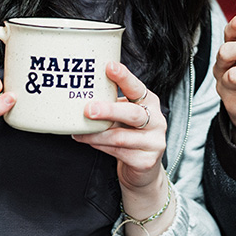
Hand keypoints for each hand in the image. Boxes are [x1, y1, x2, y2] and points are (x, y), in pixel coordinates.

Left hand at [73, 63, 172, 235]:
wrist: (143, 168)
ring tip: (79, 132)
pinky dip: (100, 146)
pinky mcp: (146, 160)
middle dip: (109, 110)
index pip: (137, 87)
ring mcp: (154, 141)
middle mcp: (156, 120)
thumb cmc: (128, 134)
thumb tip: (79, 92)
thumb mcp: (123, 115)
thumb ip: (111, 104)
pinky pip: (118, 152)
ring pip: (120, 136)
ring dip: (96, 134)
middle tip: (89, 109)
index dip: (124, 77)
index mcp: (149, 102)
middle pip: (133, 113)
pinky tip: (89, 142)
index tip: (109, 66)